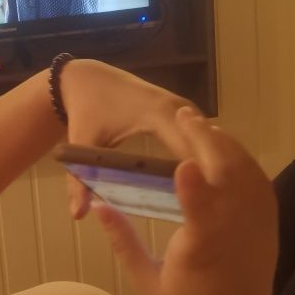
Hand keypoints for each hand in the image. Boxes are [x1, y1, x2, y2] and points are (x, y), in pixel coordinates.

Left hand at [61, 60, 200, 217]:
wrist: (88, 79)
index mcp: (158, 114)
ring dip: (212, 169)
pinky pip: (202, 137)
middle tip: (213, 215)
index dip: (200, 180)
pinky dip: (205, 158)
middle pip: (206, 147)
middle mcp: (179, 108)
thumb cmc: (86, 111)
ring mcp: (185, 107)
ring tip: (216, 205)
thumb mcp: (83, 144)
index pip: (190, 151)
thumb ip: (79, 181)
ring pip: (209, 142)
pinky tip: (206, 186)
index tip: (203, 212)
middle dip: (211, 179)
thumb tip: (78, 215)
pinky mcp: (185, 111)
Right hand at [88, 108, 280, 294]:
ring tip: (202, 125)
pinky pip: (259, 184)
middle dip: (206, 139)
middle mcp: (234, 232)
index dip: (191, 183)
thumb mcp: (147, 284)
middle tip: (182, 114)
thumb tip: (98, 208)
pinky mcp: (268, 227)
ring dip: (225, 143)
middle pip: (227, 174)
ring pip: (247, 171)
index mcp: (201, 250)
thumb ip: (123, 241)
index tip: (180, 161)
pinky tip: (227, 152)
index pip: (199, 210)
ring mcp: (256, 227)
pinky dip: (243, 161)